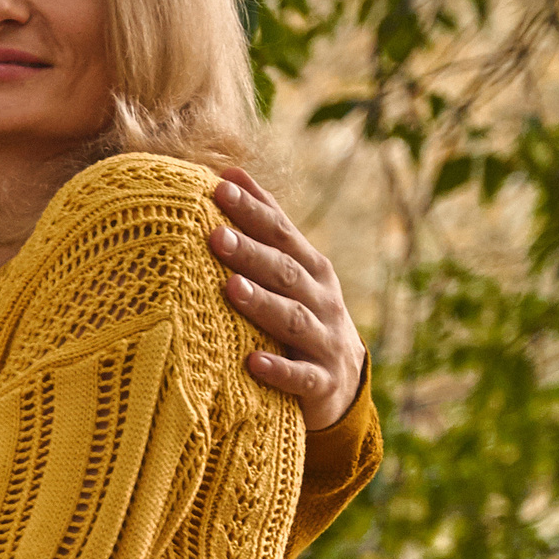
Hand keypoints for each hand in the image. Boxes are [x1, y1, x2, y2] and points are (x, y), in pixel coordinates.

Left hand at [209, 168, 367, 429]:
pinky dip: (278, 369)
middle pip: (284, 271)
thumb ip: (263, 228)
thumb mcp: (289, 271)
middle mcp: (321, 299)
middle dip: (251, 252)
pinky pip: (300, 377)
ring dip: (262, 304)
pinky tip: (252, 363)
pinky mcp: (321, 383)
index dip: (253, 210)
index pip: (280, 233)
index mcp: (310, 268)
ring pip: (292, 319)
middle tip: (215, 235)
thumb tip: (226, 174)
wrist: (343, 385)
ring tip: (230, 288)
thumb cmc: (301, 314)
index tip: (219, 187)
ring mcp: (324, 341)